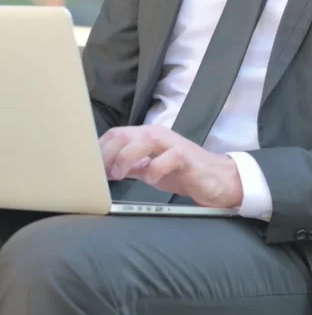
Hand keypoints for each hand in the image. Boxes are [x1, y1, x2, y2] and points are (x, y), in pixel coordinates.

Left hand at [99, 124, 243, 209]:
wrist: (218, 180)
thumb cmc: (184, 173)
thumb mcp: (151, 170)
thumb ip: (132, 167)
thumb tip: (106, 171)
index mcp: (146, 136)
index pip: (115, 135)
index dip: (99, 150)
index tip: (90, 169)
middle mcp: (157, 135)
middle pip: (123, 134)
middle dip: (107, 154)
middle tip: (102, 174)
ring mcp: (172, 144)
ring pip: (142, 140)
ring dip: (125, 158)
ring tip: (119, 175)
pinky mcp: (185, 157)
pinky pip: (166, 158)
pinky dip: (153, 169)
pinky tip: (151, 179)